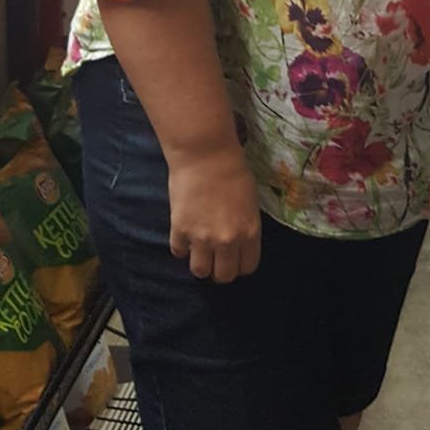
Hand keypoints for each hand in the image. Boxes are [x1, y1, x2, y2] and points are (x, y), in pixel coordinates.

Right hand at [167, 144, 262, 282]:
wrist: (205, 154)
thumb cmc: (233, 170)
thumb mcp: (251, 201)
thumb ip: (246, 226)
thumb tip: (239, 241)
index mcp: (250, 233)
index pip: (247, 267)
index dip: (240, 265)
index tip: (235, 259)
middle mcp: (227, 241)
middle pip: (224, 275)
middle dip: (220, 270)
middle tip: (216, 259)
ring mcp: (202, 238)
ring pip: (200, 271)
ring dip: (200, 263)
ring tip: (199, 251)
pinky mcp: (180, 231)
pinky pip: (179, 252)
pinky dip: (181, 247)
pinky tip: (184, 236)